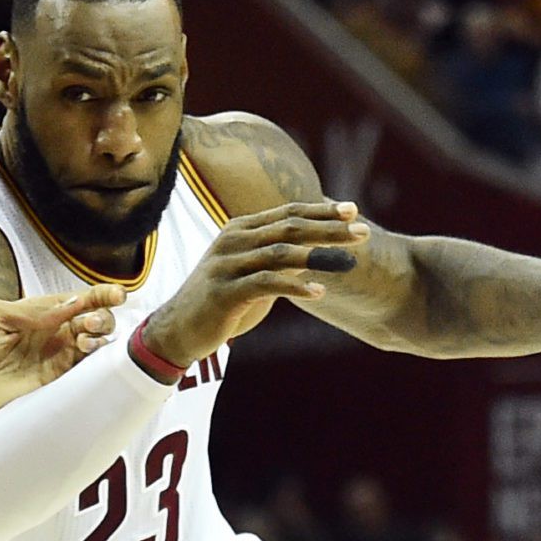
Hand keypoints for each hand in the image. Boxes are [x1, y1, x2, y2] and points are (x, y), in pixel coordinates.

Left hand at [0, 285, 124, 435]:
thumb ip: (35, 310)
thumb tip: (73, 304)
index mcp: (35, 314)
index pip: (74, 301)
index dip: (98, 296)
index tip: (116, 294)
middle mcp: (49, 335)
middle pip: (91, 321)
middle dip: (101, 315)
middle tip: (89, 321)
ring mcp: (52, 360)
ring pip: (92, 344)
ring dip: (100, 335)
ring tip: (87, 335)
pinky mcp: (51, 384)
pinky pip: (81, 370)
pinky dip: (93, 359)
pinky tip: (89, 349)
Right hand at [144, 201, 369, 366]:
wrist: (178, 330)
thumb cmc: (222, 301)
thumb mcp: (252, 272)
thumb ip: (278, 258)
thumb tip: (317, 248)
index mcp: (241, 230)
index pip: (288, 213)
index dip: (321, 211)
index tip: (353, 210)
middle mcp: (233, 241)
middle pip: (289, 228)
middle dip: (329, 229)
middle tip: (362, 232)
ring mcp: (227, 264)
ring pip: (280, 253)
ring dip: (318, 255)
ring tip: (350, 260)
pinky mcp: (225, 291)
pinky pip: (266, 283)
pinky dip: (295, 286)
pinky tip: (319, 292)